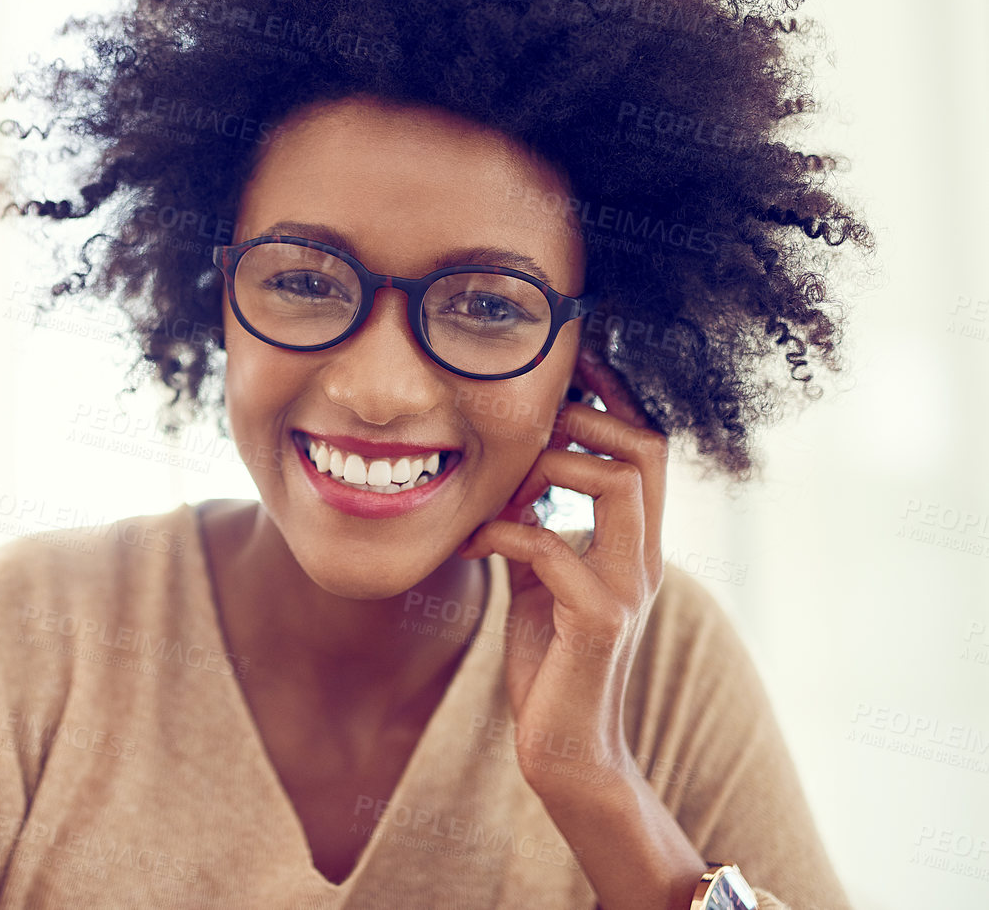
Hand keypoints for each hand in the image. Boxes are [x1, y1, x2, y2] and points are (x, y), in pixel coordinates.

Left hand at [452, 347, 669, 796]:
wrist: (567, 750)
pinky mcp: (597, 622)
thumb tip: (506, 480)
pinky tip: (468, 542)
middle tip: (527, 421)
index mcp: (633, 543)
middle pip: (646, 448)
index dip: (613, 398)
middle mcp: (642, 557)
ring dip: (548, 466)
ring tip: (498, 484)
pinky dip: (503, 530)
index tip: (569, 366)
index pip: (647, 448)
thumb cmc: (552, 663)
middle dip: (586, 415)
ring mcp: (626, 587)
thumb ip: (536, 528)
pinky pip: (553, 546)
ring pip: (617, 482)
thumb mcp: (541, 579)